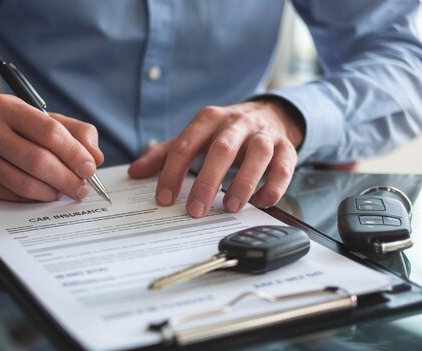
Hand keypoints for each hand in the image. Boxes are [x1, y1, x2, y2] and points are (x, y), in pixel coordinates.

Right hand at [0, 94, 103, 201]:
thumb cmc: (11, 128)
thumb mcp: (41, 119)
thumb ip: (75, 132)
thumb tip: (95, 156)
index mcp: (8, 107)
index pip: (49, 132)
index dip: (74, 153)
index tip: (89, 167)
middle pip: (38, 160)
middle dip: (67, 178)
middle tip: (81, 188)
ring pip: (25, 183)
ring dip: (52, 192)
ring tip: (65, 191)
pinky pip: (12, 195)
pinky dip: (34, 198)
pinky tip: (43, 193)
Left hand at [128, 99, 303, 217]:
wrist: (269, 114)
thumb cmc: (224, 132)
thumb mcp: (194, 137)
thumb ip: (164, 154)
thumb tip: (135, 172)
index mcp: (208, 119)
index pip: (186, 145)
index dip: (173, 173)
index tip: (164, 199)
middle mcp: (236, 123)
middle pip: (222, 149)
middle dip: (208, 181)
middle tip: (196, 210)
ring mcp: (263, 134)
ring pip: (258, 153)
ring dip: (244, 182)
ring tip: (230, 207)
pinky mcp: (286, 147)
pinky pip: (284, 165)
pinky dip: (275, 185)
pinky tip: (261, 202)